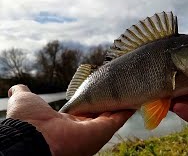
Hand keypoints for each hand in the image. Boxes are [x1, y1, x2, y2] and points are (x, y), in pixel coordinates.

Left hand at [6, 84, 133, 155]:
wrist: (33, 135)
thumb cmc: (27, 120)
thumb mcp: (25, 101)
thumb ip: (23, 93)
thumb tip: (18, 88)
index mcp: (67, 123)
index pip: (85, 111)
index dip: (93, 100)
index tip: (100, 88)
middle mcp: (83, 129)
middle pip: (102, 113)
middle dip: (111, 101)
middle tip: (120, 86)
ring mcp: (95, 130)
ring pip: (113, 114)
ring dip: (122, 103)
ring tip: (131, 89)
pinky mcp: (104, 131)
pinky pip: (120, 118)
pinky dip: (128, 108)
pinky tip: (136, 97)